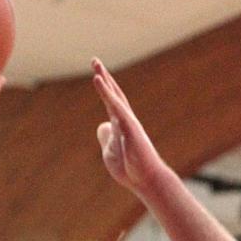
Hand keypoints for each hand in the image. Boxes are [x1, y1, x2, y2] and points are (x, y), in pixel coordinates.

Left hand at [91, 58, 166, 193]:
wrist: (146, 180)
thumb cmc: (131, 169)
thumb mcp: (111, 152)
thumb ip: (107, 137)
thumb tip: (102, 125)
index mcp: (120, 125)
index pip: (111, 102)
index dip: (103, 87)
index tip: (96, 73)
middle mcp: (125, 119)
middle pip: (113, 93)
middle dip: (104, 76)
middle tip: (95, 60)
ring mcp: (128, 122)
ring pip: (115, 96)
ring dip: (104, 79)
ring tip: (95, 64)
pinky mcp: (130, 127)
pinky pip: (116, 106)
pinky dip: (107, 93)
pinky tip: (98, 80)